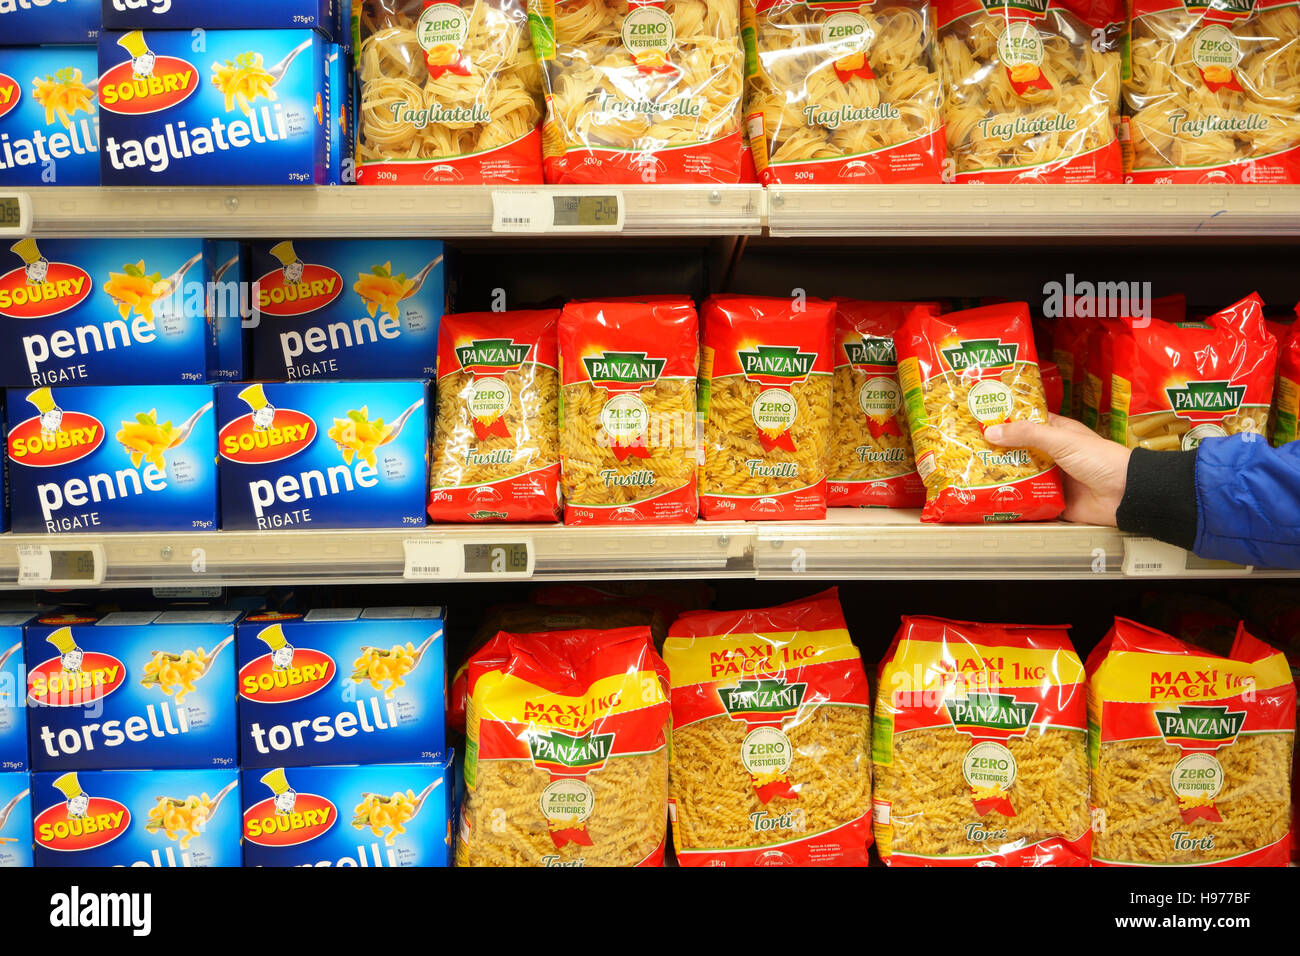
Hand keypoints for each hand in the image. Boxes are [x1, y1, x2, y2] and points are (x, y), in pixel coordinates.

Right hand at [984, 414, 1130, 525]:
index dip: (1003, 420)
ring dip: (1000, 476)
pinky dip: (1012, 499)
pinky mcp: (1050, 500)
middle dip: (995, 451)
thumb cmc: (1101, 460)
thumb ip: (1027, 434)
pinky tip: (990, 498)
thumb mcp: (1061, 440)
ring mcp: (1050, 478)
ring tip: (970, 474)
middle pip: (1017, 451)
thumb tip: (991, 431)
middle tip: (966, 450)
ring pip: (1019, 475)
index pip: (1024, 422)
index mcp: (1056, 433)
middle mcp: (1051, 454)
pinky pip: (1027, 499)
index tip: (977, 420)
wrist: (1125, 495)